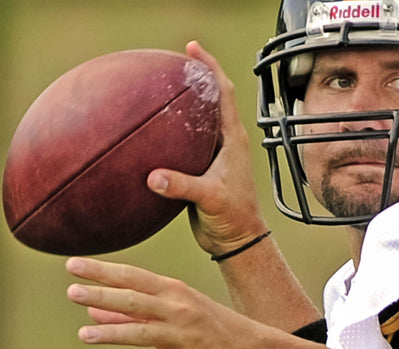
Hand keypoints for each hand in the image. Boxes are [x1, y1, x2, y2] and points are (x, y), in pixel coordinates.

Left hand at [66, 257, 261, 348]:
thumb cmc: (207, 324)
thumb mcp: (174, 309)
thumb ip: (131, 311)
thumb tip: (92, 309)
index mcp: (174, 292)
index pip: (133, 277)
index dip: (102, 271)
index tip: (74, 264)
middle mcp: (177, 310)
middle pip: (134, 301)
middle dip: (102, 294)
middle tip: (72, 291)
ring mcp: (181, 338)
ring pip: (141, 334)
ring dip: (112, 333)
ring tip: (84, 334)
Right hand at [147, 41, 267, 256]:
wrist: (236, 240)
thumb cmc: (234, 217)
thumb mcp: (210, 199)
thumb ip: (183, 186)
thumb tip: (153, 177)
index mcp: (233, 140)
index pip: (224, 94)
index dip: (210, 68)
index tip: (193, 49)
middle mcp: (224, 142)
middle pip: (210, 100)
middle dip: (194, 79)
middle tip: (171, 63)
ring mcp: (212, 156)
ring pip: (196, 123)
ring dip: (182, 106)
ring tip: (157, 91)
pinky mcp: (199, 170)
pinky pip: (183, 145)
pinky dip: (170, 134)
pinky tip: (151, 134)